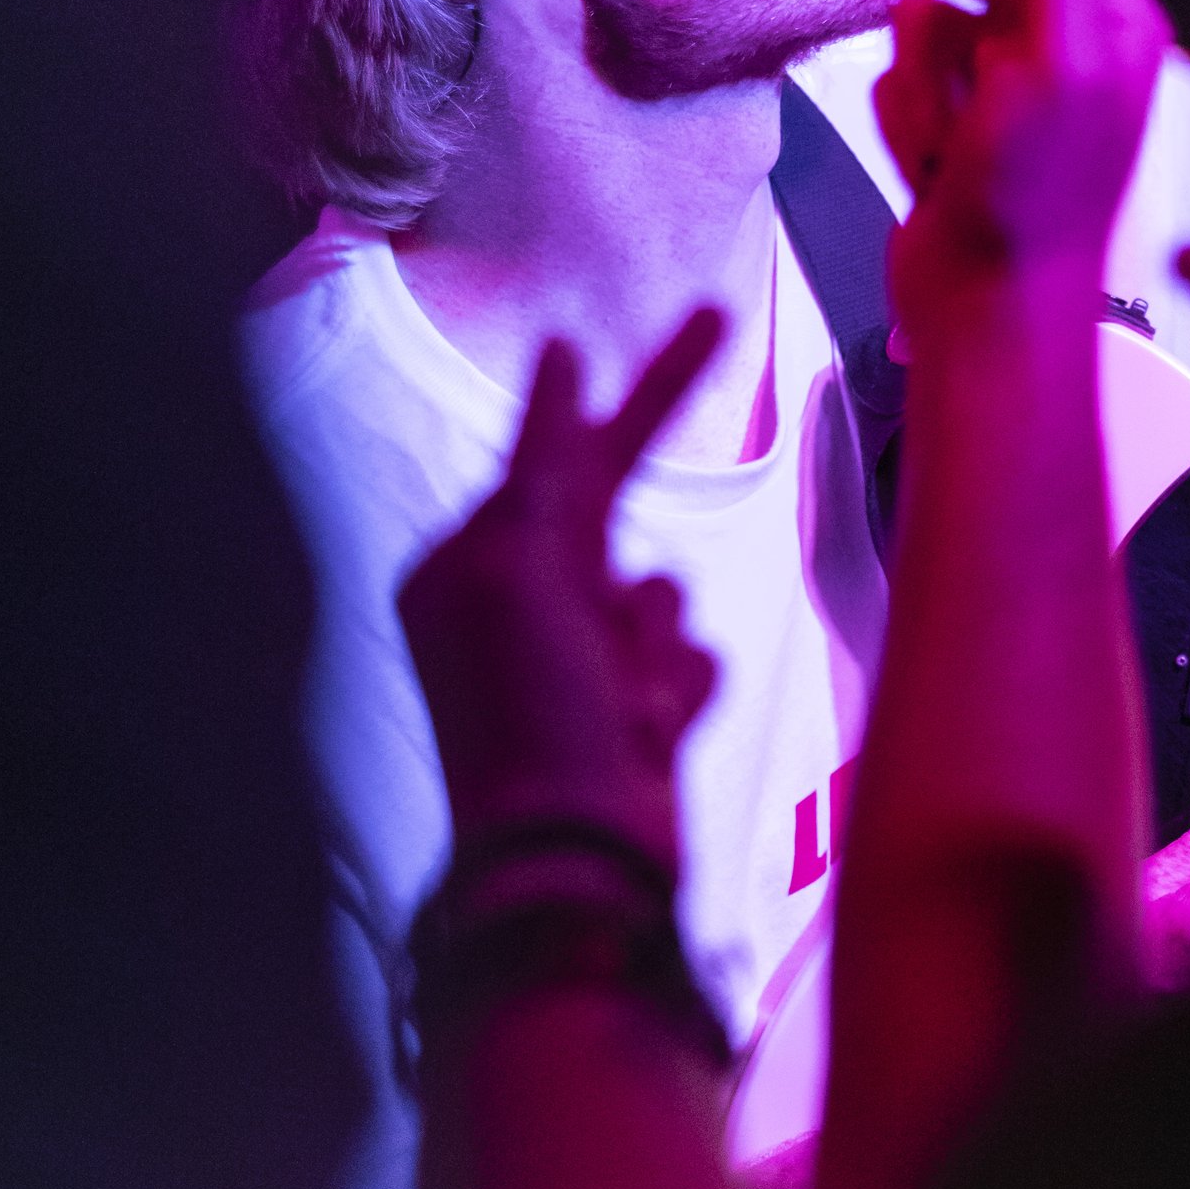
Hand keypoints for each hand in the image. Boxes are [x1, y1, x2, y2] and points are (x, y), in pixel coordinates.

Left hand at [397, 313, 722, 867]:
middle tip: (721, 323)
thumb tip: (561, 357)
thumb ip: (549, 462)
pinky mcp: (631, 713)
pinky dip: (677, 689)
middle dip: (657, 440)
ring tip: (623, 697)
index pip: (560, 451)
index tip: (702, 318)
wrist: (573, 870)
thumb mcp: (523, 569)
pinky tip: (646, 735)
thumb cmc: (527, 716)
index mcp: (468, 567)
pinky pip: (690, 657)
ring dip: (655, 635)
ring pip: (663, 589)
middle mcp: (515, 607)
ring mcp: (576, 661)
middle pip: (611, 498)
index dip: (633, 384)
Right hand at [857, 0, 1168, 329]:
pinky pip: (900, 80)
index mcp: (1110, 20)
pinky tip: (934, 170)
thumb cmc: (1034, 203)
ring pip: (922, 22)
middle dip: (940, 17)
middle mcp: (1066, 44)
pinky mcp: (956, 126)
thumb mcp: (1063, 69)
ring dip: (921, 83)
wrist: (986, 317)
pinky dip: (905, 121)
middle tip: (953, 79)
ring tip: (951, 149)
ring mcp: (1006, 87)